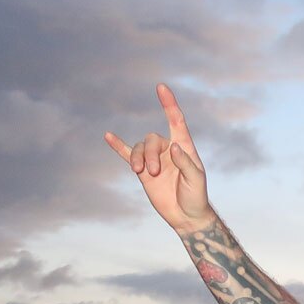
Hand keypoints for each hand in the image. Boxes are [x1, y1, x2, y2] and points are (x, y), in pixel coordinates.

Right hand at [104, 83, 215, 234]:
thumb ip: (186, 163)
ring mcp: (154, 159)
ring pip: (140, 148)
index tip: (161, 87)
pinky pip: (128, 155)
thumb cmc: (196, 196)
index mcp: (184, 147)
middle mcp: (167, 149)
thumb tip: (172, 148)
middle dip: (150, 154)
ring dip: (138, 158)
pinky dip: (118, 146)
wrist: (186, 216)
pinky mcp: (143, 172)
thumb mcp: (196, 180)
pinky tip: (108, 136)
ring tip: (140, 172)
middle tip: (153, 172)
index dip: (169, 104)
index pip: (176, 120)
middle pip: (152, 139)